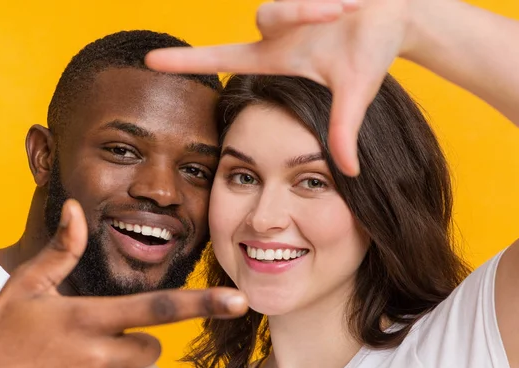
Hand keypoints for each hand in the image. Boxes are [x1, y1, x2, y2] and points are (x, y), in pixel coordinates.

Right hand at [0, 199, 247, 367]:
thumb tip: (73, 208)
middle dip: (136, 342)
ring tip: (87, 364)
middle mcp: (96, 354)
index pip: (157, 307)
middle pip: (152, 348)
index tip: (238, 300)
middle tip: (99, 339)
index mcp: (87, 316)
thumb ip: (59, 250)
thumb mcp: (25, 287)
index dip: (202, 302)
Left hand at [146, 0, 411, 175]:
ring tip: (343, 12)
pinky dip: (326, 2)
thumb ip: (344, 130)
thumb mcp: (354, 93)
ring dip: (313, 10)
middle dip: (275, 16)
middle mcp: (275, 30)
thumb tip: (349, 173)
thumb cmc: (370, 52)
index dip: (187, 61)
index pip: (222, 57)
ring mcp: (288, 5)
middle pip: (259, 18)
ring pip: (282, 7)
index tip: (150, 61)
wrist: (396, 16)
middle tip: (258, 32)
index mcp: (276, 56)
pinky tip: (350, 4)